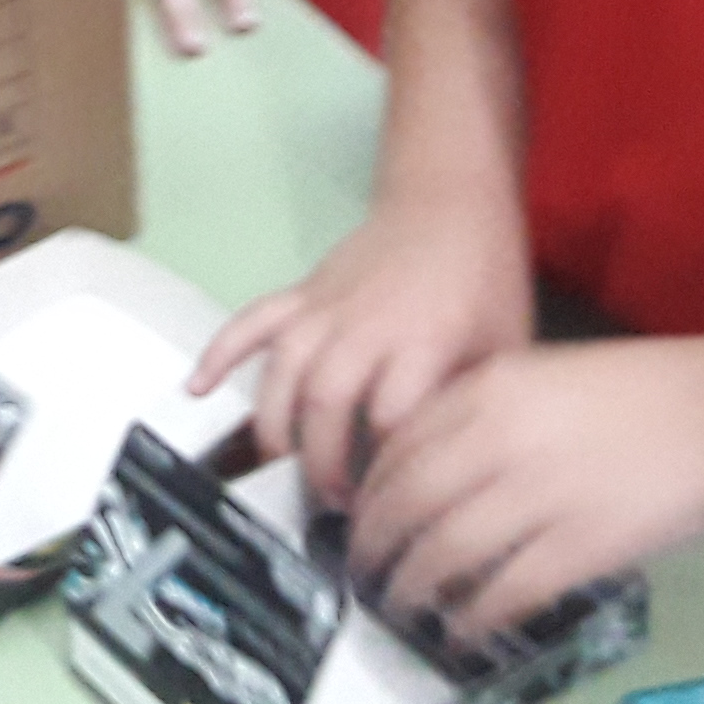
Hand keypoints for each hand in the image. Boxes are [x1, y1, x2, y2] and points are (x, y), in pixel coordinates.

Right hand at [190, 191, 534, 506]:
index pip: (393, 417)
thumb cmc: (484, 278)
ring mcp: (325, 307)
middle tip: (334, 500)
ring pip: (282, 370)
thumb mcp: (505, 347)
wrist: (451, 201)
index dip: (388, 470)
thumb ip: (473, 406)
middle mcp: (366, 325)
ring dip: (276, 426)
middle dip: (323, 461)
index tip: (392, 501)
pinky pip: (251, 322)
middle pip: (327, 400)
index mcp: (423, 341)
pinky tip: (198, 389)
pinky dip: (220, 354)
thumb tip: (453, 466)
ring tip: (285, 467)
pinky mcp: (301, 293)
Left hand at [347, 336, 703, 638]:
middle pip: (408, 502)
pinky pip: (507, 590)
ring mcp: (541, 495)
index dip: (370, 493)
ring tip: (401, 605)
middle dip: (375, 545)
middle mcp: (501, 439)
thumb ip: (481, 413)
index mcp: (489, 391)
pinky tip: (464, 627)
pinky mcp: (581, 545)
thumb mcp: (541, 376)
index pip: (400, 447)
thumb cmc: (635, 391)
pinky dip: (476, 615)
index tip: (361, 517)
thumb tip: (425, 468)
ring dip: (413, 586)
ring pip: (446, 551)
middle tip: (363, 571)